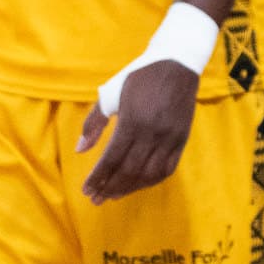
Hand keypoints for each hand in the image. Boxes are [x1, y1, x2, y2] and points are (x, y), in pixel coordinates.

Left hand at [77, 62, 198, 205]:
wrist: (177, 64)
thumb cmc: (139, 77)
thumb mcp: (110, 93)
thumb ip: (94, 122)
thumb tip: (80, 150)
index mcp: (132, 120)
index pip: (112, 158)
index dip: (98, 178)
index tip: (86, 190)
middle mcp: (152, 132)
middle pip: (129, 170)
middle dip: (110, 188)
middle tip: (96, 199)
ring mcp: (170, 137)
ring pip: (149, 174)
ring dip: (130, 188)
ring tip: (114, 195)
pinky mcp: (182, 138)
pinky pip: (168, 168)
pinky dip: (152, 180)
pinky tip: (139, 183)